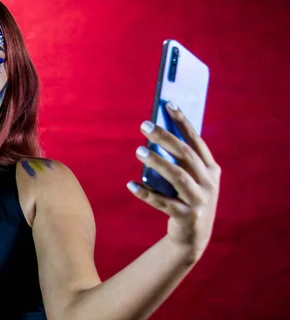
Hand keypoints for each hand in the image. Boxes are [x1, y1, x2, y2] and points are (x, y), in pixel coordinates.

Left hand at [127, 101, 220, 259]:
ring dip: (157, 162)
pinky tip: (131, 185)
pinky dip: (146, 193)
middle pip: (186, 155)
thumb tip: (155, 134)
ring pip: (178, 177)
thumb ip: (177, 160)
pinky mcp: (187, 217)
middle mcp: (209, 183)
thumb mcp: (189, 178)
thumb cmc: (186, 198)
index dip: (183, 122)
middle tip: (145, 125)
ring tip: (138, 151)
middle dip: (165, 137)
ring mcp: (200, 201)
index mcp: (211, 169)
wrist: (193, 237)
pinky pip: (163, 203)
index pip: (196, 141)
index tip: (169, 104)